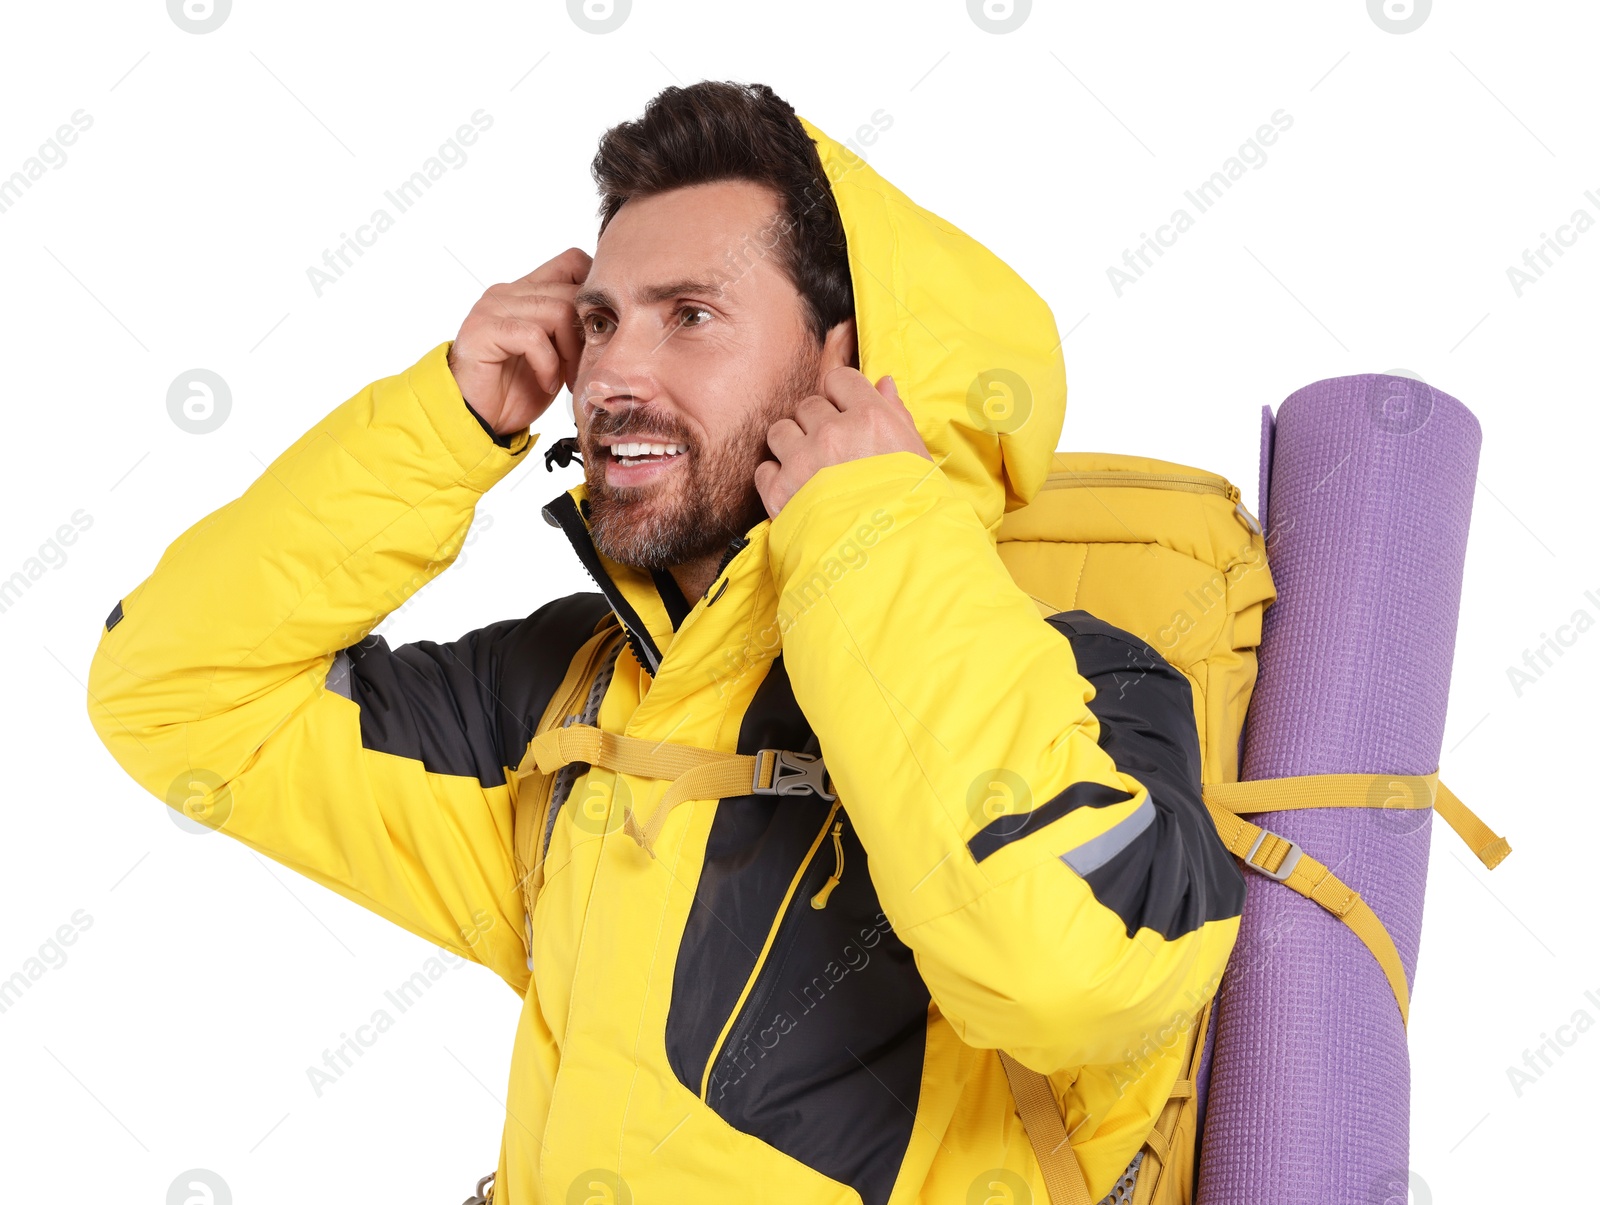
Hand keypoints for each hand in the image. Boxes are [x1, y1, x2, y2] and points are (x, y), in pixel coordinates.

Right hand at [447, 247, 591, 435]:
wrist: (478, 419)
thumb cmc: (516, 390)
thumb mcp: (557, 356)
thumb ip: (573, 330)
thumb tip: (612, 320)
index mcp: (526, 291)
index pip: (572, 262)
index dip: (594, 293)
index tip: (598, 332)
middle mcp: (508, 292)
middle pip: (571, 292)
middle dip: (585, 336)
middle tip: (583, 369)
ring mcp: (493, 308)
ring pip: (557, 311)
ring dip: (570, 353)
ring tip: (565, 379)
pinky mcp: (484, 329)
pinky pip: (533, 337)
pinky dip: (547, 365)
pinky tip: (546, 383)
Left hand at [754, 367, 931, 517]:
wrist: (888, 562)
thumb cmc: (912, 510)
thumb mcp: (917, 459)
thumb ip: (897, 415)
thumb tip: (883, 382)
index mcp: (871, 418)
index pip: (839, 379)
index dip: (842, 397)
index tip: (847, 415)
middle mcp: (833, 433)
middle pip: (807, 405)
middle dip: (817, 423)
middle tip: (832, 451)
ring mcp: (802, 462)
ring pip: (780, 431)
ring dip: (791, 446)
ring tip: (810, 470)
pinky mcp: (779, 492)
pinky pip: (764, 468)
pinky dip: (776, 479)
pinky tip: (797, 493)